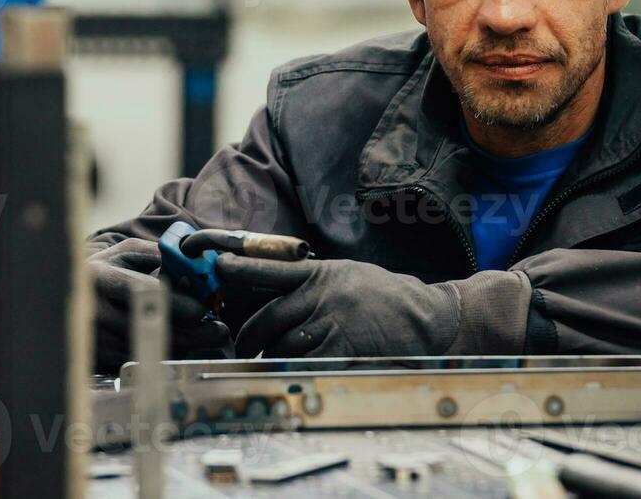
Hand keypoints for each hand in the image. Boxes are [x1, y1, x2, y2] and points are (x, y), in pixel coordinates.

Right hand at [89, 239, 230, 370]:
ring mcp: (95, 337)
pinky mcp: (99, 357)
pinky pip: (141, 359)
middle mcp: (94, 309)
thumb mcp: (124, 253)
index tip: (202, 310)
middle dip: (191, 331)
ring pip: (149, 346)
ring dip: (183, 344)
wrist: (64, 298)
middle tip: (219, 331)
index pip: (142, 292)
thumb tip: (192, 261)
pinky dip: (165, 353)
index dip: (175, 303)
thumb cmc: (104, 271)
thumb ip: (156, 253)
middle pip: (150, 327)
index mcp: (101, 276)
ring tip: (208, 336)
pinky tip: (182, 345)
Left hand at [214, 255, 458, 358]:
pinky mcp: (344, 347)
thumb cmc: (384, 296)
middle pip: (268, 318)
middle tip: (243, 349)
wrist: (425, 315)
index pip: (269, 267)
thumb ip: (312, 282)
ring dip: (272, 359)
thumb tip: (275, 294)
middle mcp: (321, 294)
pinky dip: (295, 372)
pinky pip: (306, 363)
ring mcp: (332, 321)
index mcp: (319, 273)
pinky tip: (292, 375)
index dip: (239, 267)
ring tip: (269, 365)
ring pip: (283, 345)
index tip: (216, 266)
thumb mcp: (345, 275)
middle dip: (250, 338)